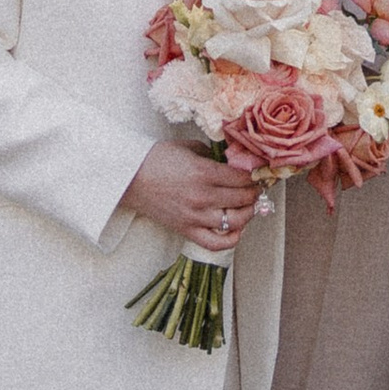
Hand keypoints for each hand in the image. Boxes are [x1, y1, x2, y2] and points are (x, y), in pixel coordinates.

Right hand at [121, 138, 258, 256]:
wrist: (128, 179)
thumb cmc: (155, 159)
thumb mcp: (187, 147)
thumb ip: (211, 154)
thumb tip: (231, 161)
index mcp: (203, 172)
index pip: (243, 178)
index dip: (256, 174)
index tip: (260, 172)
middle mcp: (202, 197)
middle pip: (243, 198)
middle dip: (255, 191)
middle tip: (257, 186)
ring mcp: (195, 216)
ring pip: (236, 221)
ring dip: (249, 212)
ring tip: (249, 205)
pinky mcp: (186, 230)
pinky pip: (216, 242)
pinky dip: (232, 239)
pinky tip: (237, 228)